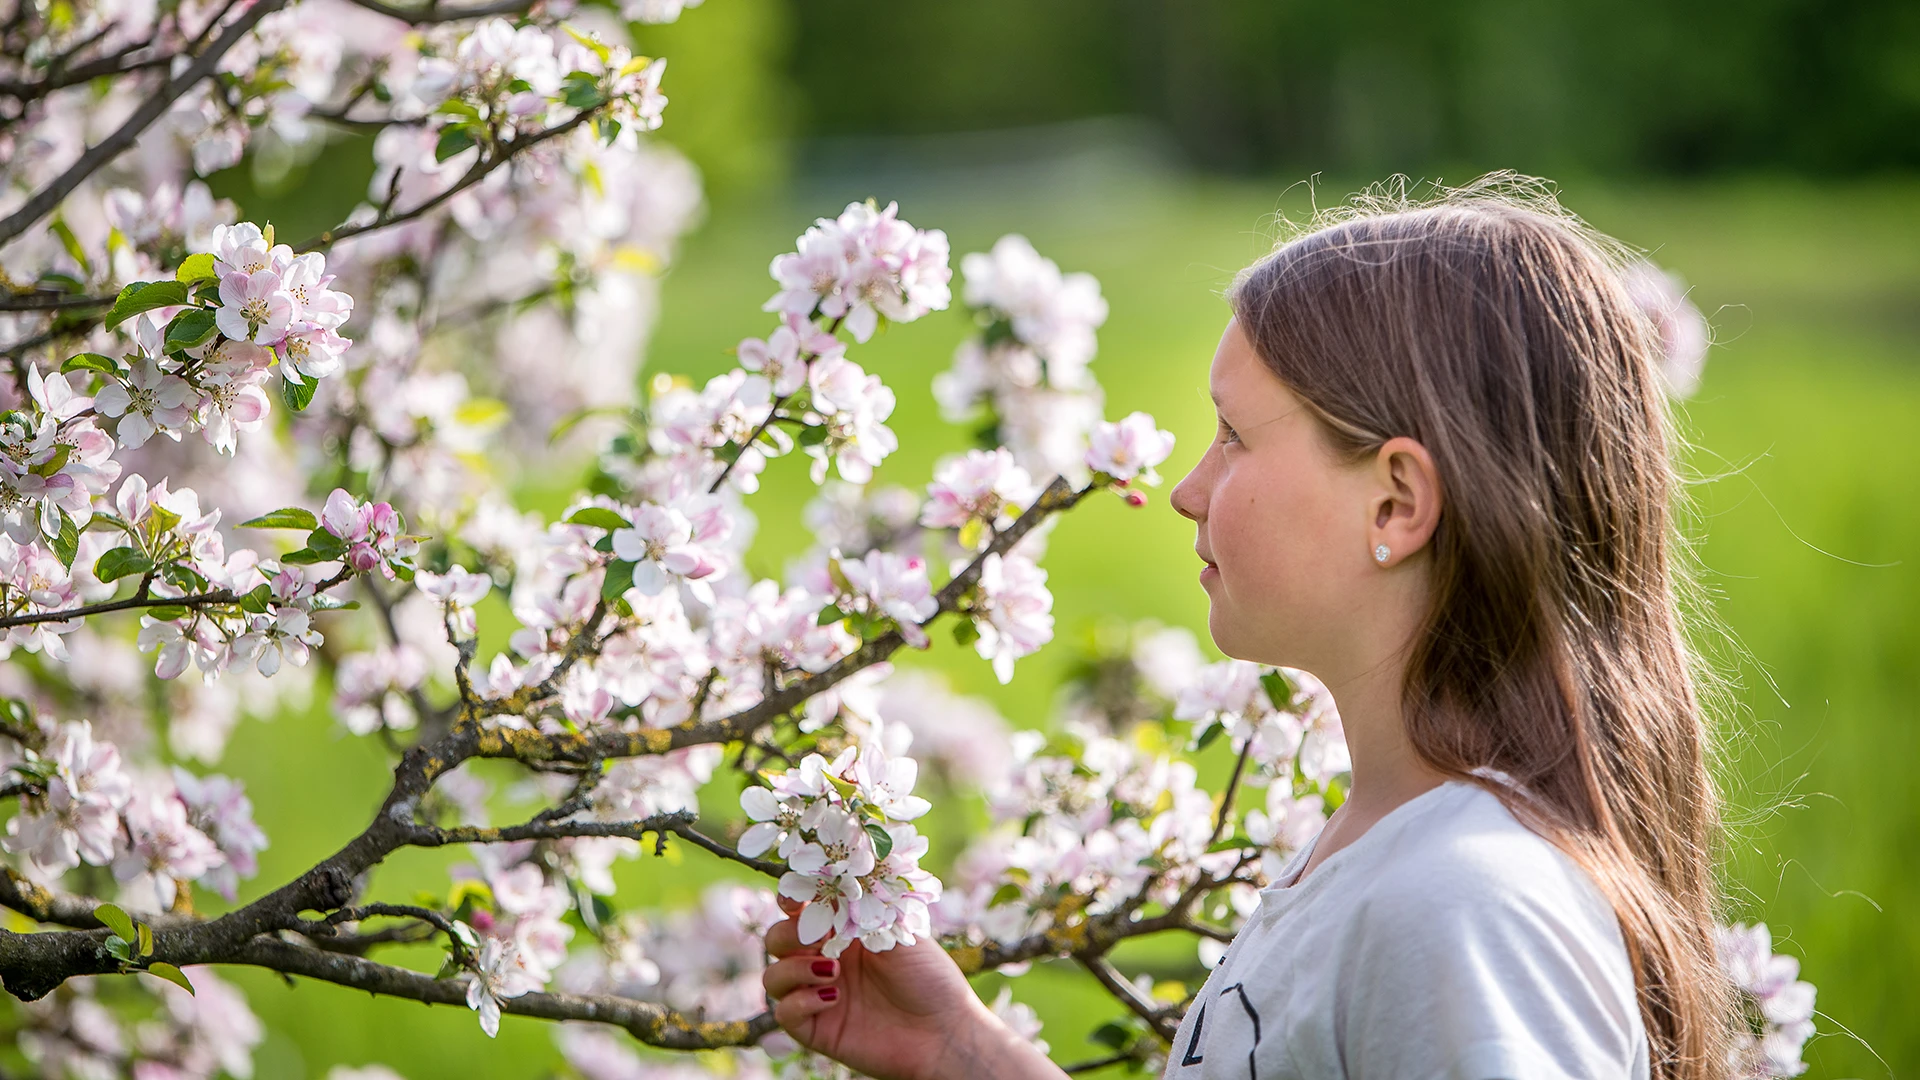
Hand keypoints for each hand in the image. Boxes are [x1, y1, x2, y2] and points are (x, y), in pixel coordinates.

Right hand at [761, 897, 1060, 1079]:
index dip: (791, 896)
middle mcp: (824, 958)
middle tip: (819, 939)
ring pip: (773, 975)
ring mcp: (817, 994)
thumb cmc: (929, 976)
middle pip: (777, 938)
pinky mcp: (816, 1028)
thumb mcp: (899, 929)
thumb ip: (863, 905)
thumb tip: (837, 873)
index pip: (801, 907)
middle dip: (790, 934)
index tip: (795, 896)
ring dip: (795, 968)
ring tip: (833, 969)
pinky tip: (833, 997)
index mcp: (842, 929)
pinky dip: (801, 1001)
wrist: (943, 1031)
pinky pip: (784, 1012)